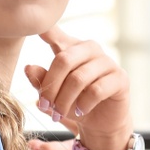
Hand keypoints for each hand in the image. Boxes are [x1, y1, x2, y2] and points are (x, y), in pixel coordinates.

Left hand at [23, 25, 131, 149]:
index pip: (56, 33)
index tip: (37, 26)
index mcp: (71, 47)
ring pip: (79, 78)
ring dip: (64, 100)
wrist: (99, 122)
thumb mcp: (53, 94)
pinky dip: (83, 104)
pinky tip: (80, 111)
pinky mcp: (120, 78)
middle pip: (64, 60)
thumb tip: (28, 68)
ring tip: (58, 113)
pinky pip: (97, 90)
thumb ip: (42, 81)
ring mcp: (107, 62)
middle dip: (51, 87)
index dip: (47, 29)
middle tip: (44, 105)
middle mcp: (90, 49)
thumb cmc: (74, 102)